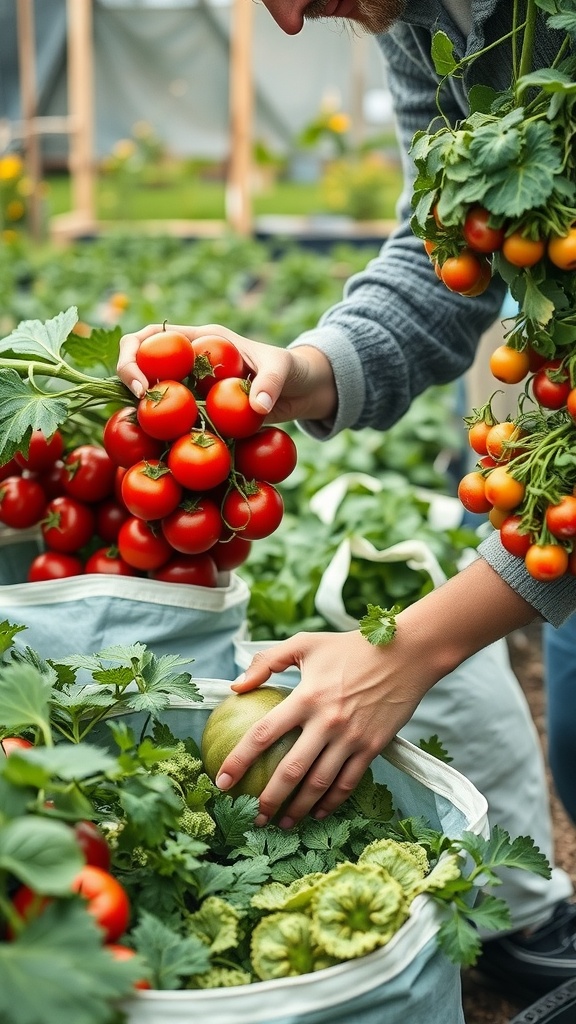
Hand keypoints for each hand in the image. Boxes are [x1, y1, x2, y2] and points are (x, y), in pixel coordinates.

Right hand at [117, 322, 336, 424]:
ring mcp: (193, 387)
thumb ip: (271, 384)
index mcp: (202, 339)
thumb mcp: (283, 371)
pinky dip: (164, 431)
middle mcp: (190, 361)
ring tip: (145, 428)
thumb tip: (259, 406)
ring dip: (142, 408)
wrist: (302, 392)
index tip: (143, 385)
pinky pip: (174, 419)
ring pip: (153, 393)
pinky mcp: (200, 411)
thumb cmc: (292, 371)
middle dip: (129, 379)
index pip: (154, 335)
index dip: (137, 354)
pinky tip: (162, 447)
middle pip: (141, 361)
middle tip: (138, 405)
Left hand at [213, 556, 537, 827]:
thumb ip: (267, 661)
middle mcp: (326, 721)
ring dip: (298, 808)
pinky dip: (331, 802)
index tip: (223, 781)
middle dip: (268, 799)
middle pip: (290, 770)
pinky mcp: (372, 747)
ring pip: (319, 784)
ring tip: (282, 822)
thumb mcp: (306, 643)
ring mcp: (351, 738)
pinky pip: (348, 782)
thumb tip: (236, 686)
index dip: (239, 760)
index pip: (263, 734)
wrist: (406, 654)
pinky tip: (318, 812)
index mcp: (306, 696)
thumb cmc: (351, 647)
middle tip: (253, 816)